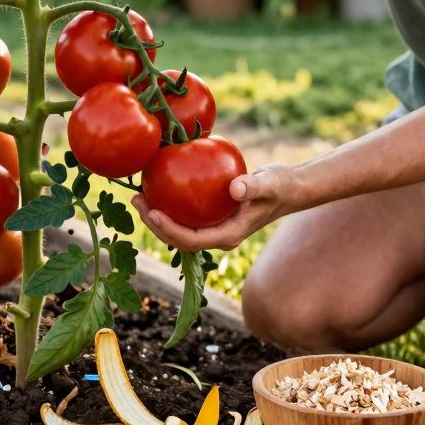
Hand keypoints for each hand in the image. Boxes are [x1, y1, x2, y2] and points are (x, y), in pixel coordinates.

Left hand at [131, 165, 291, 251]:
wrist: (287, 188)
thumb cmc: (280, 187)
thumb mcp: (270, 184)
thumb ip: (254, 187)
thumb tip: (235, 189)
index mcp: (228, 236)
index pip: (192, 240)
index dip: (170, 231)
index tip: (154, 212)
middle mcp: (217, 236)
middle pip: (178, 239)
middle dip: (155, 224)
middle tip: (137, 201)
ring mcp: (213, 227)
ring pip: (178, 228)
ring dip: (157, 216)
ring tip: (139, 195)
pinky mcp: (211, 216)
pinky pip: (185, 214)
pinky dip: (170, 203)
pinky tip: (158, 185)